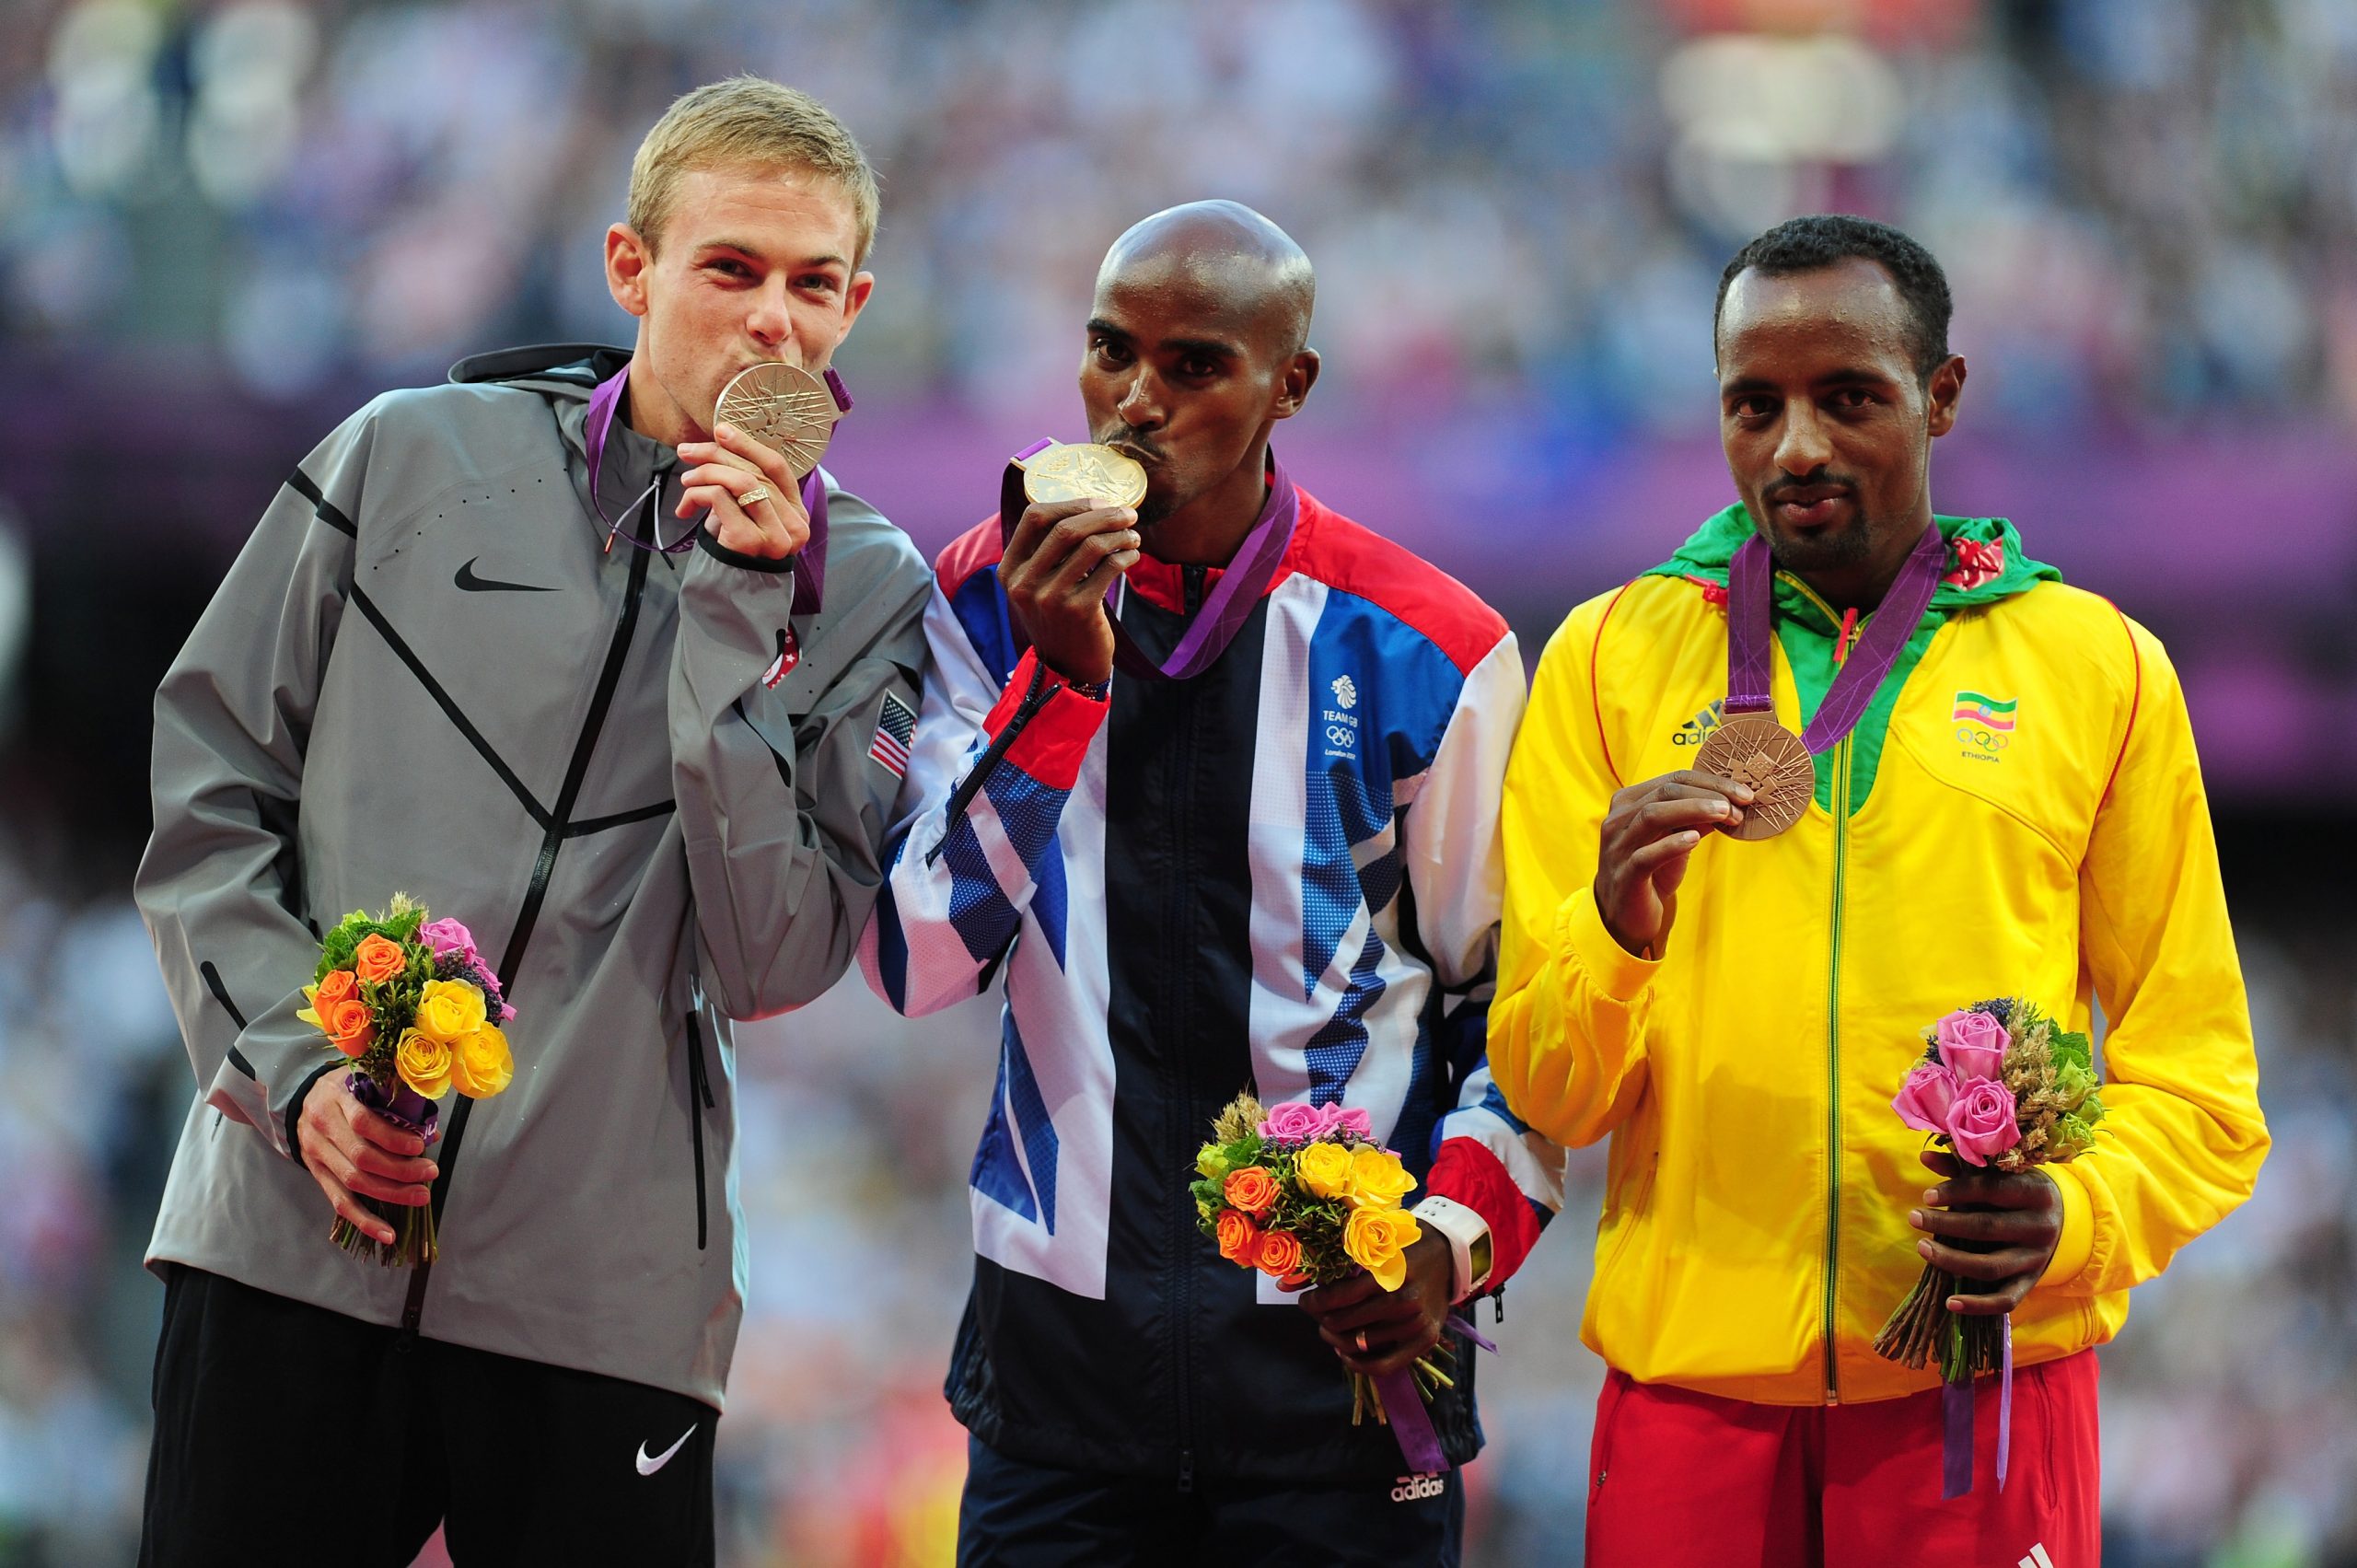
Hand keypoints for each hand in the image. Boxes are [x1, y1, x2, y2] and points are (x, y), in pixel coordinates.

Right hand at [295, 1072, 438, 1246]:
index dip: (393, 1138)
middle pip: (361, 1157)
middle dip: (400, 1170)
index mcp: (337, 1098)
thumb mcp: (366, 1079)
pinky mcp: (317, 1174)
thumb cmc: (346, 1087)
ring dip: (391, 1193)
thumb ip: (397, 1101)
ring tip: (422, 1196)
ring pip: (353, 1182)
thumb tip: (432, 1134)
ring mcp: (317, 1154)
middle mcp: (323, 1127)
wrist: (301, 1097)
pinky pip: (340, 1203)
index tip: (420, 1147)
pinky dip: (365, 1221)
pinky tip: (388, 1234)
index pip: (364, 1123)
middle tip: (431, 1173)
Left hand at [676, 423, 810, 559]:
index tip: (721, 430)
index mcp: (798, 514)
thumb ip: (747, 487)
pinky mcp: (749, 541)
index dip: (749, 445)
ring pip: (740, 481)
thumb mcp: (748, 515)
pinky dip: (698, 493)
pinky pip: (720, 498)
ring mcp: (774, 535)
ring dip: (705, 473)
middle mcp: (793, 525)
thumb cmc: (737, 550)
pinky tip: (686, 506)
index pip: (778, 468)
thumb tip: (718, 444)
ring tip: (685, 480)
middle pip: (754, 472)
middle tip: (686, 451)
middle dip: (716, 455)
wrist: (728, 594)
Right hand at [997, 497, 1142, 685]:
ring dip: (1120, 535)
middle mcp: (1025, 583)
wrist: (1067, 667)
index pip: (1034, 517)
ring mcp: (1050, 598)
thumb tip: (1086, 507)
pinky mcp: (1079, 611)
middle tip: (1128, 514)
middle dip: (1104, 515)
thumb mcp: (1036, 585)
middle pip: (1066, 528)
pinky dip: (1127, 556)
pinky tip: (1132, 557)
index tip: (1099, 502)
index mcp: (1010, 570)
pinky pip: (1109, 568)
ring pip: (1092, 545)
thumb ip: (1047, 552)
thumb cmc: (1058, 618)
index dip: (1071, 504)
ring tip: (1133, 537)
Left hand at [1294, 1233, 1453, 1376]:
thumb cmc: (1406, 1247)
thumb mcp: (1378, 1243)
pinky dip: (1359, 1364)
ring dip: (1335, 1340)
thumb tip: (1293, 1280)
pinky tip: (1345, 1353)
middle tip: (1317, 1314)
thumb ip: (1343, 1260)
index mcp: (1390, 1271)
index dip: (1314, 1302)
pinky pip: (1384, 1365)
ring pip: (1358, 1344)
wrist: (1449, 1256)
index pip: (1339, 1296)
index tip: (1306, 1301)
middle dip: (1322, 1319)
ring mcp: (1416, 1324)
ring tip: (1329, 1330)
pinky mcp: (1425, 1341)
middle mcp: (1404, 1300)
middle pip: (1343, 1322)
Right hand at [1592, 770, 1754, 956]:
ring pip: (1653, 816)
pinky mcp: (1624, 875)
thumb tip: (1732, 802)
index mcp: (1629, 803)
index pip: (1672, 780)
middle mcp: (1618, 820)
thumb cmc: (1653, 871)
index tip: (1743, 793)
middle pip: (1665, 792)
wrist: (1627, 915)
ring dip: (1693, 810)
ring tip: (1725, 814)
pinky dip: (1672, 844)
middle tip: (1740, 804)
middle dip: (1707, 794)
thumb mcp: (1676, 838)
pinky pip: (1646, 855)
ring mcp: (1618, 847)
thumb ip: (1695, 819)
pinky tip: (1695, 839)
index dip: (1710, 782)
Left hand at [1909, 1150, 2061, 1314]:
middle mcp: (2041, 1227)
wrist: (2060, 1219)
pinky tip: (1950, 1303)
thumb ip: (1962, 1167)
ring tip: (1921, 1248)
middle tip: (1914, 1217)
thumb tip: (1924, 1155)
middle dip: (1946, 1224)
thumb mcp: (1999, 1175)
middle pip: (1987, 1228)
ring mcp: (2037, 1259)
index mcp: (2036, 1192)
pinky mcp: (2032, 1283)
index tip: (1926, 1196)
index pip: (1992, 1190)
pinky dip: (1979, 1305)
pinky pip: (2006, 1300)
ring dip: (1952, 1261)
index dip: (1957, 1192)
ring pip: (1991, 1266)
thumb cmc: (2017, 1190)